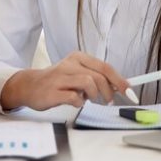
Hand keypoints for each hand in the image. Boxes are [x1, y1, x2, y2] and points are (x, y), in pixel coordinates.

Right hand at [0, 51, 130, 110]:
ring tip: (87, 99)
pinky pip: (74, 98)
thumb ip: (95, 76)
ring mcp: (60, 77)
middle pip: (99, 76)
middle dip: (109, 91)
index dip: (120, 80)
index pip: (105, 67)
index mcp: (78, 58)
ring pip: (88, 83)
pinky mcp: (53, 91)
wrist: (29, 86)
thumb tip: (118, 86)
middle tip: (109, 101)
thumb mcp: (76, 73)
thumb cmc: (56, 81)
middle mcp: (69, 64)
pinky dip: (79, 103)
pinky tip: (75, 102)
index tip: (130, 91)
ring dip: (93, 96)